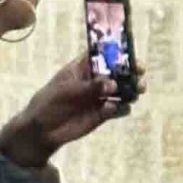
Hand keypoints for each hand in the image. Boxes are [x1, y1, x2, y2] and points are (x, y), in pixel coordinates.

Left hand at [4, 55, 136, 167]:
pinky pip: (119, 108)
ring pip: (123, 90)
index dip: (118, 52)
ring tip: (135, 92)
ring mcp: (101, 97)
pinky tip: (117, 109)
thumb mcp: (67, 92)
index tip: (130, 54)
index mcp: (83, 68)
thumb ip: (90, 87)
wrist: (43, 130)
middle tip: (140, 74)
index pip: (103, 55)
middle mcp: (95, 80)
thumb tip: (113, 84)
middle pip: (118, 72)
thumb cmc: (49, 103)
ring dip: (131, 90)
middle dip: (131, 72)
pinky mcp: (104, 113)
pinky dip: (122, 108)